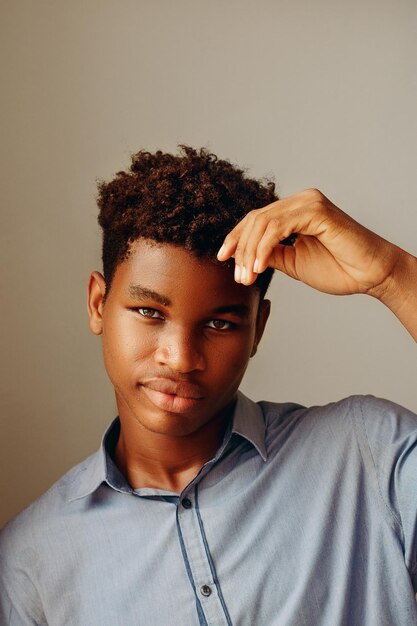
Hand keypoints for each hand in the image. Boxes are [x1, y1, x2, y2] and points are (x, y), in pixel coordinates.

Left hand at [217, 188, 400, 297]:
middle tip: (238, 277)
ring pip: (263, 222)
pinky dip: (264, 248)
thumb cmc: (339, 269)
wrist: (370, 275)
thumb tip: (245, 256)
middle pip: (256, 219)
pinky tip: (259, 267)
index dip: (237, 238)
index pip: (256, 219)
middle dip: (241, 249)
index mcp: (295, 211)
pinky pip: (278, 227)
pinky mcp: (316, 210)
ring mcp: (308, 202)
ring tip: (247, 276)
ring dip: (250, 252)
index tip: (223, 258)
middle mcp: (301, 201)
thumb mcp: (293, 262)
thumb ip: (271, 254)